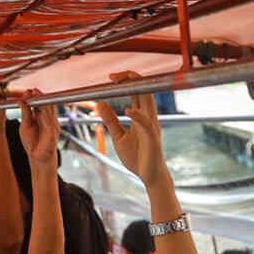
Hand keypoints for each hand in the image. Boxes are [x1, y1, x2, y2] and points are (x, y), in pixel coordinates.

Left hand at [18, 90, 58, 165]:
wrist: (37, 157)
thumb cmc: (32, 143)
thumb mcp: (25, 125)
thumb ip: (24, 113)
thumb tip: (21, 101)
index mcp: (40, 117)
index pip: (39, 104)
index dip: (35, 97)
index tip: (29, 91)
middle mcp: (48, 119)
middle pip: (45, 104)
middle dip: (40, 96)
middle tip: (33, 90)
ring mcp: (52, 124)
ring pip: (49, 110)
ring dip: (43, 102)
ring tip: (36, 95)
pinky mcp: (54, 131)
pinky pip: (50, 120)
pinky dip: (45, 113)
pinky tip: (40, 108)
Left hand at [96, 71, 169, 188]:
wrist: (150, 177)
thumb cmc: (137, 157)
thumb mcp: (119, 136)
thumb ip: (111, 120)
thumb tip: (100, 103)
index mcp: (141, 116)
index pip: (137, 93)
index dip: (126, 82)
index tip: (111, 78)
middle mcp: (149, 118)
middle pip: (144, 92)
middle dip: (131, 79)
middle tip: (113, 76)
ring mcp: (152, 128)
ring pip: (148, 103)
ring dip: (137, 90)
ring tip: (123, 81)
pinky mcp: (153, 140)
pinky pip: (147, 125)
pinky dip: (138, 116)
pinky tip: (128, 111)